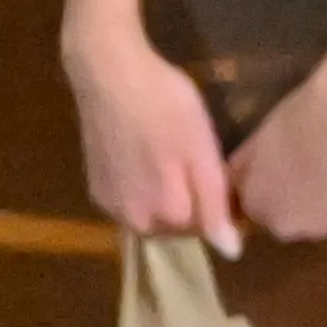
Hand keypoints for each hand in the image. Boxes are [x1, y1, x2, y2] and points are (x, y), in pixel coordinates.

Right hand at [61, 11, 242, 249]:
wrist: (108, 74)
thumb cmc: (165, 106)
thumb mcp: (201, 152)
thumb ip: (215, 206)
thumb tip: (231, 252)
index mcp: (167, 213)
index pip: (206, 227)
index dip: (217, 200)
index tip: (218, 170)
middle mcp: (134, 220)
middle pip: (176, 225)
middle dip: (188, 202)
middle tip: (193, 159)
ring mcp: (110, 205)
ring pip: (152, 214)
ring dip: (164, 196)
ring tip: (168, 157)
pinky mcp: (95, 188)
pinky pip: (129, 202)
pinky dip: (140, 188)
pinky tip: (143, 156)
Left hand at [225, 65, 326, 248]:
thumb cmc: (298, 119)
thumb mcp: (256, 144)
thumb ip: (245, 170)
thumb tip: (235, 184)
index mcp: (251, 204)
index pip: (261, 207)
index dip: (280, 188)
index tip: (295, 169)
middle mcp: (279, 226)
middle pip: (292, 219)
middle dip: (304, 202)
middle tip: (322, 168)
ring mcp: (316, 230)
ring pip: (325, 221)